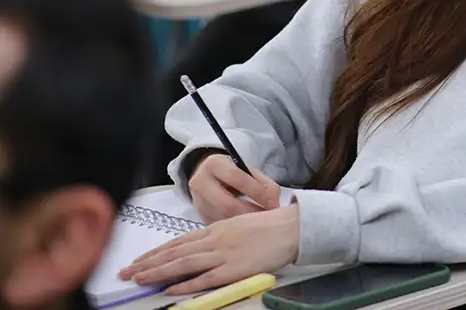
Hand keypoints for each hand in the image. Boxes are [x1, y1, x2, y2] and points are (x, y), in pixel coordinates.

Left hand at [120, 205, 299, 294]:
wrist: (290, 228)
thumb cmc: (267, 227)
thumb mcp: (237, 225)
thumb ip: (217, 236)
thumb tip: (197, 248)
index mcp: (215, 229)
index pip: (178, 242)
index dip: (156, 252)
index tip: (138, 260)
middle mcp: (215, 240)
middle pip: (175, 253)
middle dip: (148, 263)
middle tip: (126, 272)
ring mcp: (224, 254)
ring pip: (184, 264)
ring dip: (158, 272)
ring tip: (139, 279)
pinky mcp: (235, 269)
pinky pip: (206, 278)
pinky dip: (187, 283)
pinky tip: (170, 288)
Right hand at [189, 154, 281, 223]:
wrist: (209, 176)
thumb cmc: (234, 173)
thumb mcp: (248, 171)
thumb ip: (264, 184)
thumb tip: (274, 203)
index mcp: (215, 164)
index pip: (237, 178)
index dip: (257, 192)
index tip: (273, 204)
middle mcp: (200, 182)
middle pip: (226, 203)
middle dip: (249, 212)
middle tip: (266, 218)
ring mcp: (197, 201)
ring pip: (221, 218)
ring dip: (243, 223)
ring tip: (260, 224)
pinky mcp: (199, 216)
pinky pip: (218, 226)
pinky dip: (234, 229)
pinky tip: (247, 228)